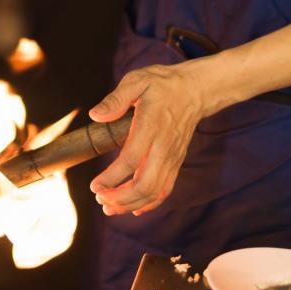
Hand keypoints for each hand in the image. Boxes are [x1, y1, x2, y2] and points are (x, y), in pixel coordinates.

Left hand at [88, 61, 210, 215]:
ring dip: (131, 204)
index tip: (94, 186)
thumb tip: (96, 115)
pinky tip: (133, 208)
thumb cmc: (162, 84)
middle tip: (100, 200)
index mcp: (151, 126)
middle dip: (120, 198)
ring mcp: (172, 157)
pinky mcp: (177, 162)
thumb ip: (116, 99)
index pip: (131, 160)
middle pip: (145, 184)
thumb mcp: (137, 81)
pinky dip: (149, 203)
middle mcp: (164, 147)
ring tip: (109, 208)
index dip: (112, 178)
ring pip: (155, 191)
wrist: (196, 90)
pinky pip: (165, 189)